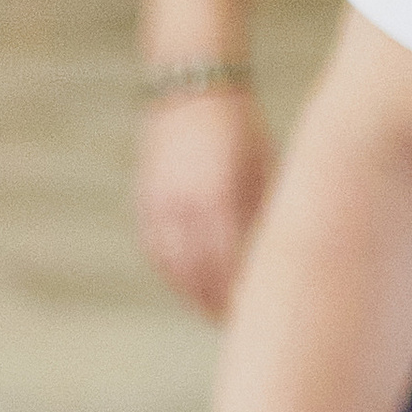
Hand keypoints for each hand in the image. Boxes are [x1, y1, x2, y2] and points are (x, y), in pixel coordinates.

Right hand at [136, 85, 273, 318]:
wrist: (189, 88)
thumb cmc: (239, 125)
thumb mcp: (262, 166)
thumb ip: (259, 214)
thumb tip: (267, 260)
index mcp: (219, 197)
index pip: (231, 265)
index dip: (242, 294)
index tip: (257, 311)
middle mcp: (184, 208)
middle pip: (201, 277)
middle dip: (219, 304)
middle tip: (237, 323)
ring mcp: (159, 209)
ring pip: (175, 272)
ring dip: (194, 297)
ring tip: (213, 312)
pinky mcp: (144, 207)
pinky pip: (158, 255)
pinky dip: (174, 276)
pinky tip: (188, 287)